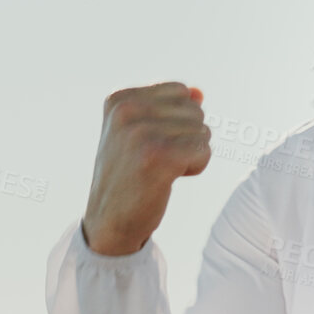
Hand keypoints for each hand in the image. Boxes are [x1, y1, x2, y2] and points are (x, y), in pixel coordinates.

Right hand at [82, 82, 211, 255]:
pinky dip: (196, 166)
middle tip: (156, 160)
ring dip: (191, 154)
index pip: (181, 91)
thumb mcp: (140, 133)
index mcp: (119, 99)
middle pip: (195, 110)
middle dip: (187, 137)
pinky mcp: (157, 155)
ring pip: (203, 130)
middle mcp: (126, 110)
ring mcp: (140, 132)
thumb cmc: (130, 176)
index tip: (150, 144)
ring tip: (160, 169)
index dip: (178, 121)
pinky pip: (204, 150)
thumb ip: (168, 108)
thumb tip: (199, 93)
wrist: (109, 222)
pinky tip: (170, 178)